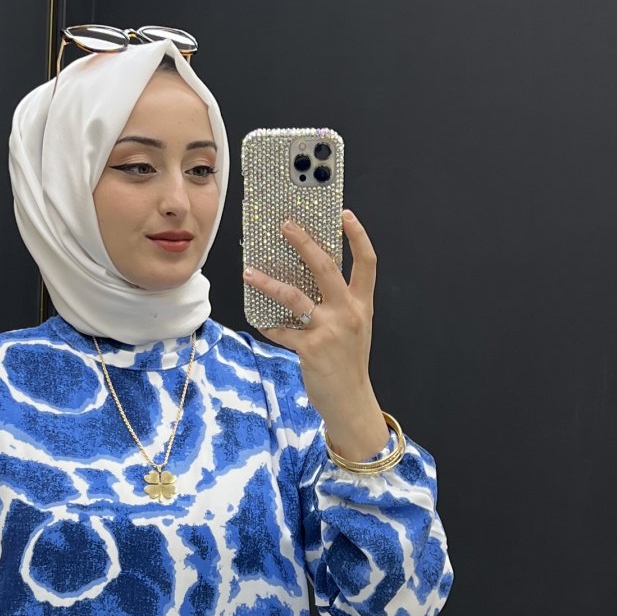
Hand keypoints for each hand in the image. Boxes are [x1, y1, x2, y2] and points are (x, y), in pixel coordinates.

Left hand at [243, 208, 387, 459]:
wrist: (350, 401)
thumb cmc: (348, 363)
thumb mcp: (354, 329)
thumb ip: (339, 304)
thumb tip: (310, 281)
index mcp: (361, 305)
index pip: (367, 263)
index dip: (358, 236)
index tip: (345, 214)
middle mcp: (347, 313)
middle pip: (326, 268)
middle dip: (304, 243)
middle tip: (286, 225)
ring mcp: (329, 330)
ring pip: (295, 297)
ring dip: (269, 283)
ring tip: (249, 273)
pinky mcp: (311, 349)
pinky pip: (282, 331)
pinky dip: (268, 325)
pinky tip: (259, 319)